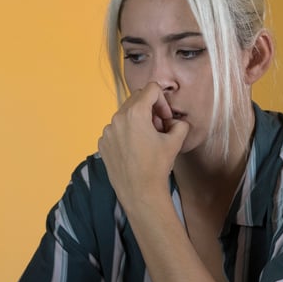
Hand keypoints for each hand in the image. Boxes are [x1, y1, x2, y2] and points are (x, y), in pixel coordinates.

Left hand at [98, 83, 188, 204]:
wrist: (139, 192)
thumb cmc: (157, 167)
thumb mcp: (175, 142)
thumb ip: (180, 124)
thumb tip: (176, 122)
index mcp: (135, 113)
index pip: (151, 89)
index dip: (162, 102)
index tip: (165, 119)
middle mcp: (118, 118)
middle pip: (137, 99)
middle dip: (150, 110)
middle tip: (158, 129)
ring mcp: (107, 131)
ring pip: (125, 115)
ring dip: (137, 122)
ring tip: (146, 141)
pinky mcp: (102, 143)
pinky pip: (116, 130)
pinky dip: (126, 134)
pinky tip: (134, 150)